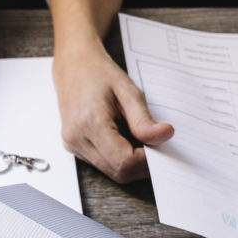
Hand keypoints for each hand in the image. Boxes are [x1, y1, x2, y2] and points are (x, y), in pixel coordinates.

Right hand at [53, 41, 173, 182]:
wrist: (74, 65)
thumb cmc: (99, 74)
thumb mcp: (128, 92)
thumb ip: (144, 120)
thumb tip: (164, 136)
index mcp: (89, 122)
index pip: (124, 161)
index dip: (148, 161)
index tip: (161, 146)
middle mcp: (77, 139)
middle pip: (118, 172)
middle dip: (142, 164)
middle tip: (155, 144)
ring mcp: (73, 145)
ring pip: (112, 172)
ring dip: (132, 162)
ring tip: (140, 139)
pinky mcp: (74, 147)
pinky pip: (103, 164)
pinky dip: (120, 158)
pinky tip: (126, 140)